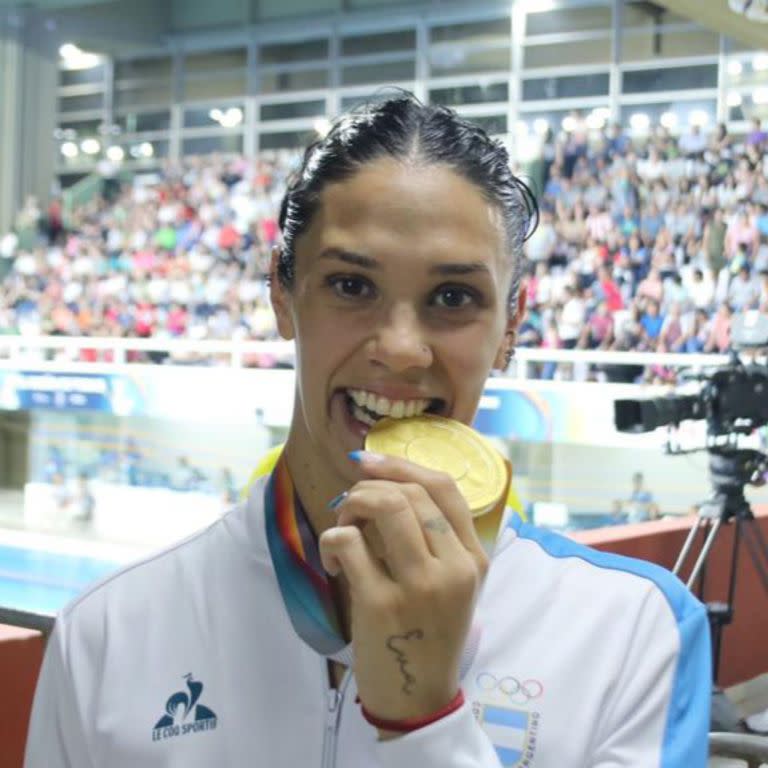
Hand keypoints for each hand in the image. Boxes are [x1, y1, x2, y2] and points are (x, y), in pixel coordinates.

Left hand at [318, 451, 488, 734]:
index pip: (446, 488)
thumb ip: (435, 540)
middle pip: (409, 493)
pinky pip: (349, 543)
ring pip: (384, 507)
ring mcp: (419, 586)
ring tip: (344, 527)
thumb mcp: (451, 585)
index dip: (402, 465)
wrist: (419, 698)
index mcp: (474, 559)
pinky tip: (334, 562)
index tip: (368, 462)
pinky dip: (332, 541)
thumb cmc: (428, 633)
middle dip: (368, 488)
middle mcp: (454, 568)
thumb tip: (387, 483)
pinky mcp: (381, 604)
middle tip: (349, 508)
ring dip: (352, 506)